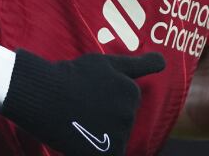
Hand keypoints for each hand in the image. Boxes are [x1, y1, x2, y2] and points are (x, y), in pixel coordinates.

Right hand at [0, 49, 165, 154]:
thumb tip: (165, 62)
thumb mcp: (108, 63)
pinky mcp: (106, 152)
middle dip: (102, 120)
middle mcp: (129, 112)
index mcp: (131, 92)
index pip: (123, 106)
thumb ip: (139, 64)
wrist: (43, 94)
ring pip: (113, 140)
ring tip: (78, 123)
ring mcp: (118, 133)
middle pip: (118, 124)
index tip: (88, 96)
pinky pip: (110, 154)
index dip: (104, 102)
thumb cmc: (72, 76)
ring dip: (99, 137)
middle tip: (80, 109)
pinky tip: (81, 141)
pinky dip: (97, 150)